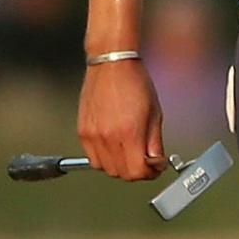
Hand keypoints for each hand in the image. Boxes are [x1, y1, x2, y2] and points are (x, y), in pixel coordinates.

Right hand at [76, 58, 166, 180]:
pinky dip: (105, 159)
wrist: (111, 64)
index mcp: (128, 133)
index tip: (157, 167)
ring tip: (131, 153)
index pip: (137, 172)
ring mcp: (92, 135)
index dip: (150, 173)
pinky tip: (116, 146)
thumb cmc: (135, 84)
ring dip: (121, 167)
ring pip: (106, 169)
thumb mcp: (155, 114)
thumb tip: (156, 162)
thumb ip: (155, 143)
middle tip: (147, 162)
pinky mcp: (82, 131)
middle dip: (137, 172)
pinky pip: (92, 158)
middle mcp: (107, 137)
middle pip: (121, 173)